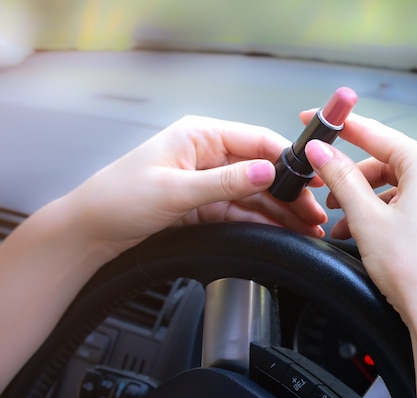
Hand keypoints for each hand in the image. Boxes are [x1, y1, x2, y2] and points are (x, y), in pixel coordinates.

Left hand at [67, 115, 326, 255]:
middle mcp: (208, 154)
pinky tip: (283, 230)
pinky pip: (242, 210)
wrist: (90, 231)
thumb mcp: (175, 190)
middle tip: (314, 212)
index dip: (287, 158)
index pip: (256, 140)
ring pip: (255, 194)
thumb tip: (266, 172)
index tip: (312, 177)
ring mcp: (208, 180)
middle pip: (261, 170)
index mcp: (200, 135)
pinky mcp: (205, 203)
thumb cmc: (117, 198)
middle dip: (290, 191)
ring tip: (307, 226)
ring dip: (281, 210)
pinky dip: (263, 221)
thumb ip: (225, 182)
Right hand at [301, 111, 416, 317]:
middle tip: (323, 185)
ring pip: (392, 186)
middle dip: (350, 175)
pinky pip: (404, 206)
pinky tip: (359, 233)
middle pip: (384, 161)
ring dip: (361, 199)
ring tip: (339, 220)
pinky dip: (379, 214)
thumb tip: (322, 152)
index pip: (375, 133)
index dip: (340, 126)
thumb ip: (340, 179)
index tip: (316, 121)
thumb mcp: (366, 218)